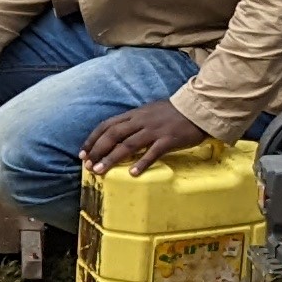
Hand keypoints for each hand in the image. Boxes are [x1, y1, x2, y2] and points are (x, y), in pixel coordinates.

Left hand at [79, 98, 205, 174]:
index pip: (107, 125)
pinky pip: (153, 152)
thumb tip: (118, 135)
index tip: (83, 153)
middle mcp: (141, 121)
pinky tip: (133, 173)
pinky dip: (142, 163)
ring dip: (112, 158)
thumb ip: (134, 121)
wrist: (198, 108)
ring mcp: (155, 130)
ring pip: (128, 144)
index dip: (93, 139)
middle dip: (98, 151)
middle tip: (88, 166)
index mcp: (135, 114)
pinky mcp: (169, 139)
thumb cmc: (173, 113)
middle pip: (113, 135)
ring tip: (100, 171)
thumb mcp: (149, 112)